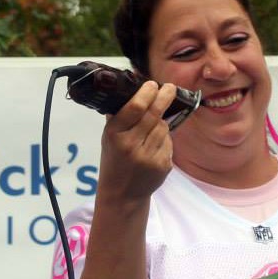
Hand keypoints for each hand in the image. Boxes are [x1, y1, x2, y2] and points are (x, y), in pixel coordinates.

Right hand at [96, 81, 174, 203]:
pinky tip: (154, 146)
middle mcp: (131, 145)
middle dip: (164, 97)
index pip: (136, 107)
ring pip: (163, 127)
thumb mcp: (108, 138)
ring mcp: (148, 156)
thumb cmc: (115, 160)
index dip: (148, 92)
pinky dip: (164, 140)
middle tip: (169, 87)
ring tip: (152, 127)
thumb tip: (130, 88)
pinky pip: (168, 142)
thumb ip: (118, 117)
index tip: (153, 84)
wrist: (122, 194)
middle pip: (154, 114)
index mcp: (115, 134)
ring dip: (161, 122)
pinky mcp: (162, 165)